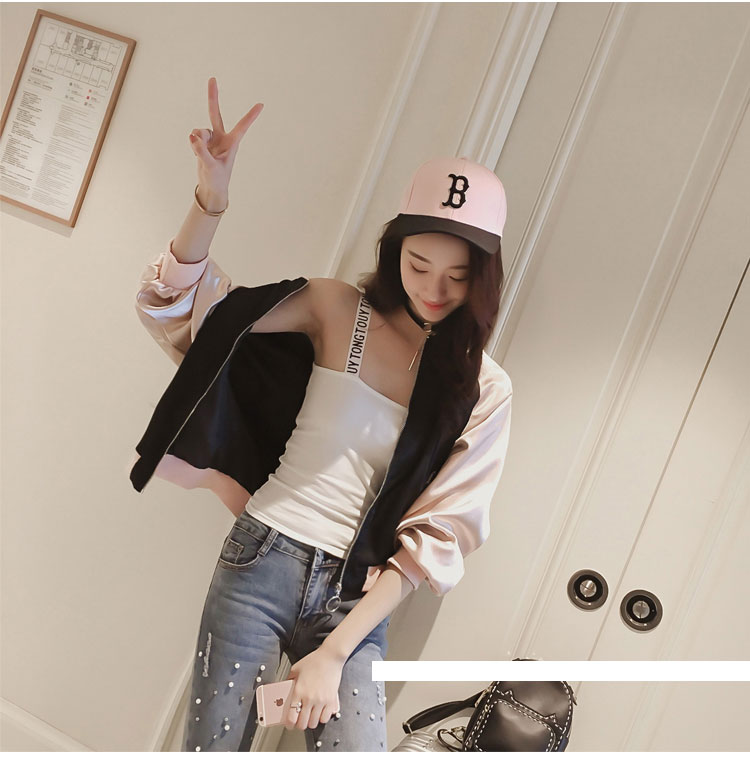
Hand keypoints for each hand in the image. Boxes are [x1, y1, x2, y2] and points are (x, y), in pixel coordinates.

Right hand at [189, 76, 263, 198]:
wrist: (210, 187)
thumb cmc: (217, 179)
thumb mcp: (210, 166)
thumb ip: (201, 151)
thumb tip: (192, 135)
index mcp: (232, 143)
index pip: (242, 127)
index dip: (251, 116)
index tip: (262, 104)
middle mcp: (222, 138)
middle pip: (215, 114)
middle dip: (213, 97)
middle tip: (212, 79)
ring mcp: (212, 139)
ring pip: (200, 131)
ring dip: (198, 140)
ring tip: (200, 152)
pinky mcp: (202, 143)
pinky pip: (194, 137)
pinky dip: (193, 144)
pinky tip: (198, 153)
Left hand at [283, 646, 343, 729]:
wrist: (330, 657)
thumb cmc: (314, 661)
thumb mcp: (296, 669)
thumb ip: (289, 680)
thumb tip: (285, 687)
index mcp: (299, 691)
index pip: (291, 716)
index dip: (289, 724)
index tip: (289, 724)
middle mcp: (309, 698)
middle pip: (302, 723)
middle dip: (299, 725)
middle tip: (299, 721)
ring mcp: (321, 700)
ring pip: (314, 723)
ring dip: (311, 722)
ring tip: (310, 717)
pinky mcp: (331, 700)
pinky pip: (326, 718)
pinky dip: (322, 718)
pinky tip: (320, 713)